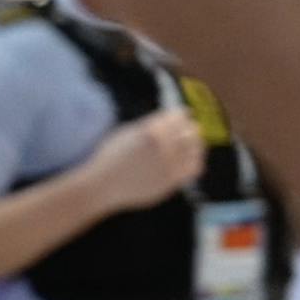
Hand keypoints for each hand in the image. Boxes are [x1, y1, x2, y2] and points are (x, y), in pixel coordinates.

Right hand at [83, 110, 207, 211]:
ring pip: (196, 149)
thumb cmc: (110, 157)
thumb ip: (150, 124)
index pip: (178, 117)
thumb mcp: (126, 132)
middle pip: (190, 131)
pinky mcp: (172, 181)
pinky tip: (192, 157)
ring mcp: (169, 165)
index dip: (181, 114)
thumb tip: (170, 117)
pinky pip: (194, 167)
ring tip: (193, 142)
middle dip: (189, 127)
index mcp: (151, 131)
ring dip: (196, 142)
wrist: (102, 185)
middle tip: (188, 127)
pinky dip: (196, 159)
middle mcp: (164, 147)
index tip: (183, 114)